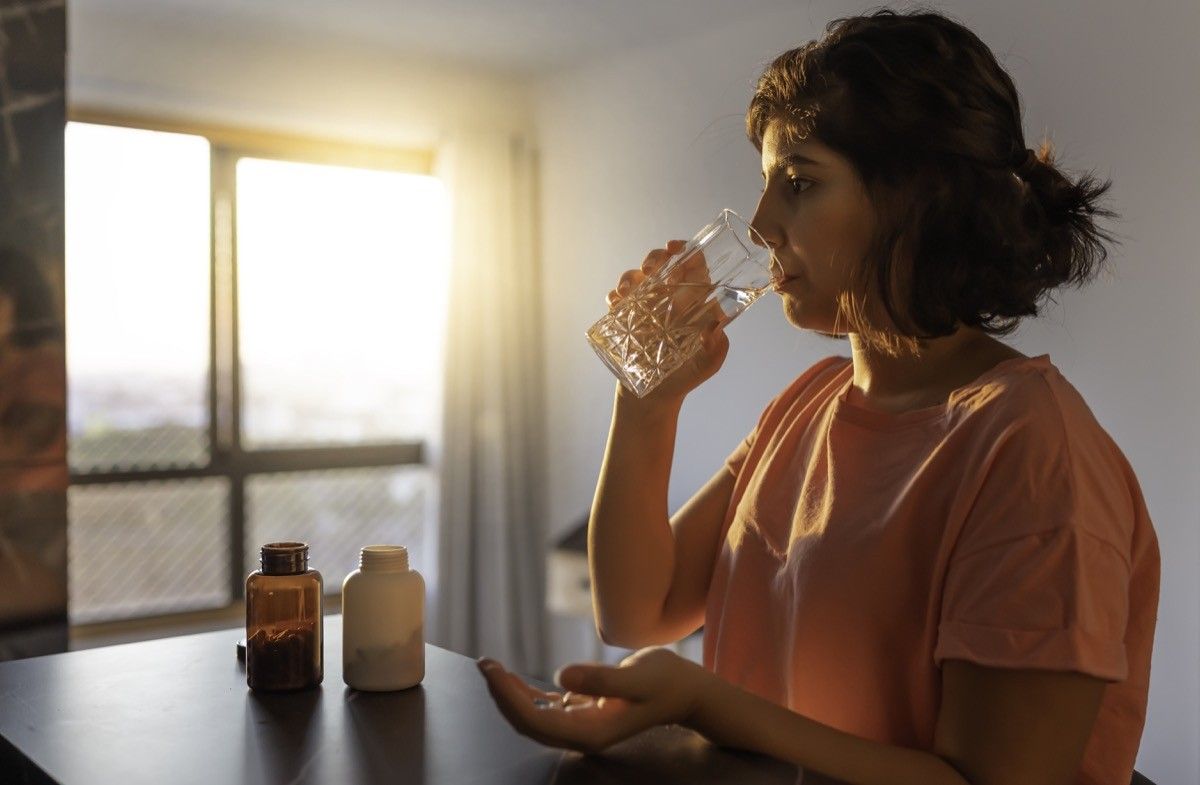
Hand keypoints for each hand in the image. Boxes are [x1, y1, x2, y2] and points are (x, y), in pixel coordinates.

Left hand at [476, 646, 711, 754]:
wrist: (686, 690)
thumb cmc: (666, 681)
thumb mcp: (638, 677)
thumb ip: (601, 680)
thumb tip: (561, 678)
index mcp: (591, 733)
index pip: (536, 721)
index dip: (508, 697)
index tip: (491, 669)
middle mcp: (582, 735)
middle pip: (528, 723)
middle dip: (501, 695)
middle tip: (484, 663)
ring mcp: (582, 726)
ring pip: (533, 717)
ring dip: (509, 694)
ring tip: (491, 666)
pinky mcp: (584, 712)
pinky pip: (546, 709)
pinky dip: (526, 694)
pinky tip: (512, 678)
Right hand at [606, 241, 729, 404]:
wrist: (653, 397)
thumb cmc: (686, 376)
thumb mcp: (708, 363)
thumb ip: (716, 345)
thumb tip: (715, 326)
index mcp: (694, 300)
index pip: (693, 264)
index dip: (686, 251)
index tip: (674, 249)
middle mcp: (669, 297)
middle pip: (662, 263)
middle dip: (654, 258)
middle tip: (650, 270)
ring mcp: (645, 306)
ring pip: (635, 276)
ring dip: (629, 277)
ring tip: (626, 293)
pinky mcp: (625, 318)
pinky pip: (616, 298)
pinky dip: (614, 296)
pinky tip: (616, 304)